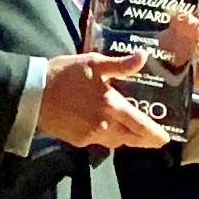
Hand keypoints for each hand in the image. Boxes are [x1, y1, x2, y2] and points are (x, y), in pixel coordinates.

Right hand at [37, 52, 168, 149]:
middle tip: (154, 140)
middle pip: (130, 138)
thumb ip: (120, 65)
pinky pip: (98, 141)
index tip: (165, 139)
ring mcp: (90, 135)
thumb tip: (143, 57)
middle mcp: (104, 125)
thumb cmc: (64, 74)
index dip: (154, 133)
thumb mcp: (94, 63)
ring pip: (115, 142)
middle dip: (144, 140)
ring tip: (133, 134)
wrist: (32, 93)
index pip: (140, 124)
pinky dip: (107, 137)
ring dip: (126, 139)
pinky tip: (106, 129)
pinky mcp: (77, 140)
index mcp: (112, 106)